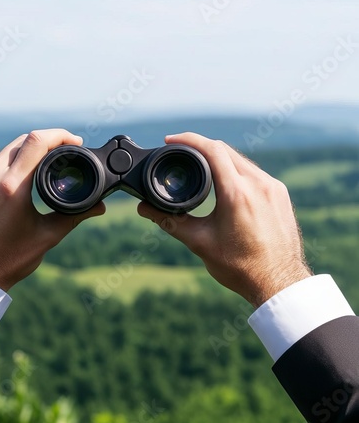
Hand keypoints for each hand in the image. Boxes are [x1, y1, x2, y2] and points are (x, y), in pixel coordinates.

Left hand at [0, 129, 104, 290]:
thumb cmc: (10, 259)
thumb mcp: (47, 236)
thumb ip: (76, 215)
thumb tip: (100, 206)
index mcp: (11, 187)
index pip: (37, 142)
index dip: (60, 135)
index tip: (74, 141)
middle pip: (21, 142)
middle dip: (44, 142)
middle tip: (61, 153)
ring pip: (3, 155)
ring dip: (23, 157)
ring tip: (38, 171)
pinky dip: (3, 172)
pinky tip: (12, 188)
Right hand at [138, 132, 311, 307]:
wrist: (278, 283)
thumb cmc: (240, 266)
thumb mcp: (199, 242)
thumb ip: (169, 221)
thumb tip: (144, 209)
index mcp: (237, 193)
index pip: (212, 149)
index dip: (188, 139)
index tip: (171, 139)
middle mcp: (259, 184)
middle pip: (225, 150)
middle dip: (200, 147)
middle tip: (181, 152)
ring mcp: (273, 187)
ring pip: (241, 160)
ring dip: (219, 158)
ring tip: (199, 165)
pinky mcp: (280, 194)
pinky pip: (254, 172)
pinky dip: (235, 170)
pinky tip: (224, 181)